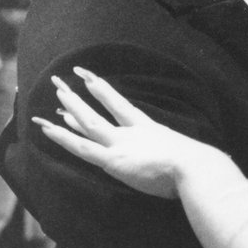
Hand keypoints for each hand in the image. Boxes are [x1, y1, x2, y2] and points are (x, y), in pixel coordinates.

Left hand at [35, 68, 227, 199]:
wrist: (196, 168)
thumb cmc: (200, 167)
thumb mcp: (189, 156)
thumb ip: (183, 157)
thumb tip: (200, 161)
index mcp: (149, 130)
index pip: (121, 107)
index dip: (104, 92)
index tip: (89, 79)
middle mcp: (131, 134)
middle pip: (100, 111)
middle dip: (81, 95)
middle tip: (63, 80)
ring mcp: (121, 145)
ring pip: (89, 123)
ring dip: (70, 107)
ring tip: (54, 92)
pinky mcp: (114, 160)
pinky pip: (82, 148)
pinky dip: (64, 137)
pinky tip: (47, 128)